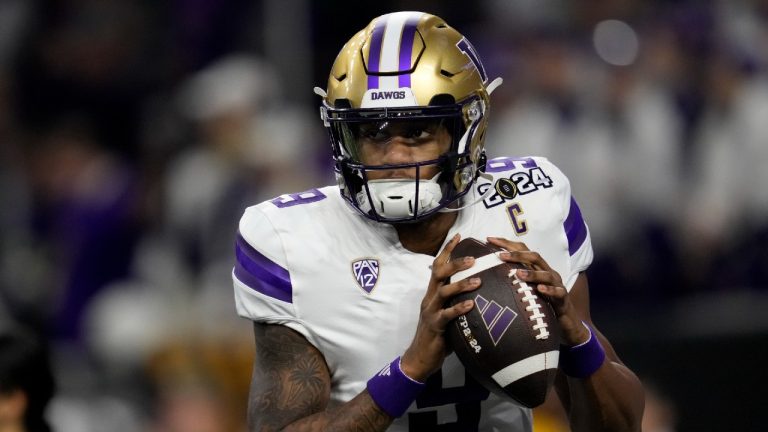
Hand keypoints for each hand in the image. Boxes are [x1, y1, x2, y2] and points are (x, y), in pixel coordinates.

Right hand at [400, 234, 481, 381]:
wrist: (420, 359)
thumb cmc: (438, 336)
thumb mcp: (447, 314)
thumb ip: (457, 301)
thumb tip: (479, 292)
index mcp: (432, 293)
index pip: (438, 266)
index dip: (447, 250)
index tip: (459, 236)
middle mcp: (430, 298)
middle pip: (439, 273)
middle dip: (455, 263)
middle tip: (473, 258)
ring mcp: (431, 311)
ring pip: (443, 291)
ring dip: (461, 284)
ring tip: (478, 280)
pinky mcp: (435, 326)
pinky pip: (447, 315)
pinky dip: (459, 308)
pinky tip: (471, 305)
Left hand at [486, 237, 589, 345]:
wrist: (565, 319)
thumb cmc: (541, 301)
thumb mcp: (525, 288)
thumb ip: (511, 279)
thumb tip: (486, 273)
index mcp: (537, 267)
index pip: (522, 249)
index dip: (506, 243)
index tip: (489, 239)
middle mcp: (547, 271)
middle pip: (534, 256)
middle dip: (517, 254)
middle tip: (500, 255)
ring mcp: (556, 284)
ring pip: (546, 273)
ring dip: (531, 272)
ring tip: (517, 273)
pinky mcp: (563, 298)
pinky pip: (558, 292)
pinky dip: (549, 290)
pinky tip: (540, 289)